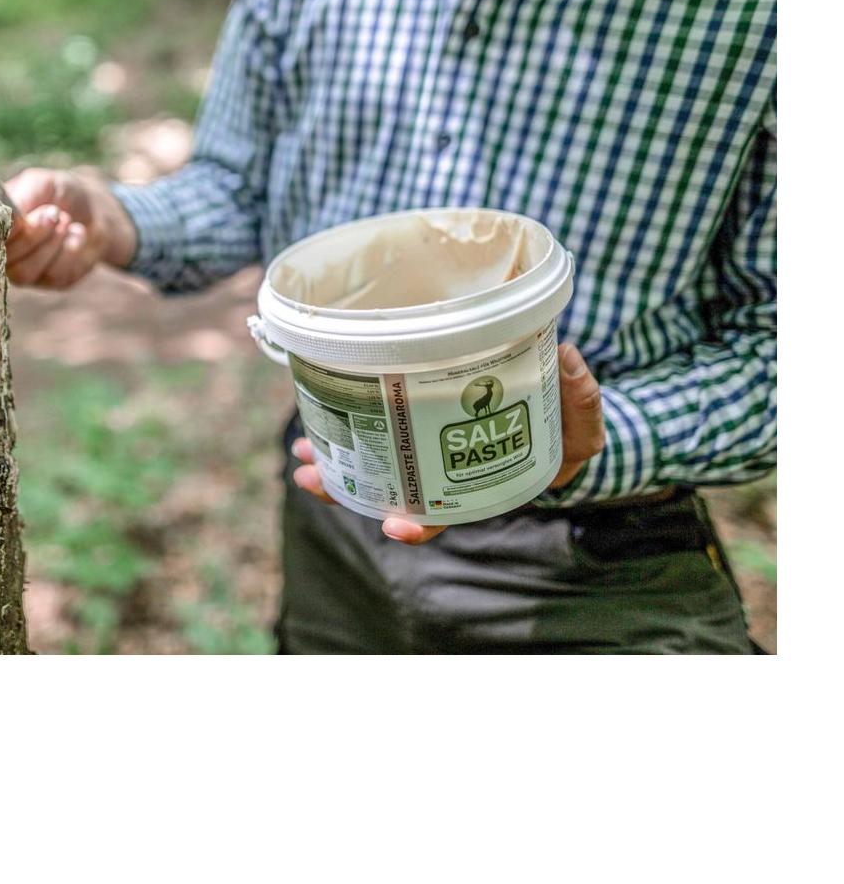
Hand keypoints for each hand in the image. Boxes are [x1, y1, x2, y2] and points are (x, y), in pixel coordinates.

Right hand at [4, 168, 137, 289]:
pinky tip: (76, 234)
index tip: (25, 217)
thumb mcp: (42, 184)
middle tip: (54, 213)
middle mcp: (3, 251)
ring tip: (66, 221)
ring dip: (51, 244)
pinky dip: (70, 251)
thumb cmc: (63, 192)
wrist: (97, 210)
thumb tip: (7, 218)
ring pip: (24, 273)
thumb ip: (22, 197)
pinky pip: (53, 276)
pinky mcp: (50, 281)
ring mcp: (24, 269)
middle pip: (4, 259)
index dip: (5, 231)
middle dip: (33, 236)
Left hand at [291, 342, 605, 543]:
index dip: (419, 522)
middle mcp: (445, 471)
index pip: (446, 512)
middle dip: (348, 491)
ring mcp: (424, 444)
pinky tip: (317, 410)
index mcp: (481, 483)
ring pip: (372, 460)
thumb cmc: (564, 420)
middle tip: (311, 477)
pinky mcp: (411, 410)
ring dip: (335, 457)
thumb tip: (565, 360)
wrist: (551, 394)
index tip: (395, 524)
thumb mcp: (582, 419)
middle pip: (390, 491)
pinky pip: (371, 421)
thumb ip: (581, 401)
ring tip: (301, 450)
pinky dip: (345, 419)